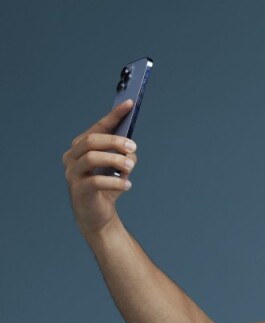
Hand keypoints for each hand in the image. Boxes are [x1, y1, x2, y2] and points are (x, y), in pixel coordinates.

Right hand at [62, 98, 137, 236]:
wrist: (98, 218)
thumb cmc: (107, 189)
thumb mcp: (118, 169)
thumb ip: (123, 155)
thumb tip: (130, 149)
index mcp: (80, 147)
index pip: (97, 127)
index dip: (114, 116)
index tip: (130, 104)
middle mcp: (72, 157)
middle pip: (91, 141)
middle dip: (114, 141)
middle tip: (133, 148)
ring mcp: (72, 174)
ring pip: (91, 158)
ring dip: (114, 160)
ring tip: (130, 167)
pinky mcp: (78, 191)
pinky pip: (96, 182)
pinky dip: (115, 183)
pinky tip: (127, 186)